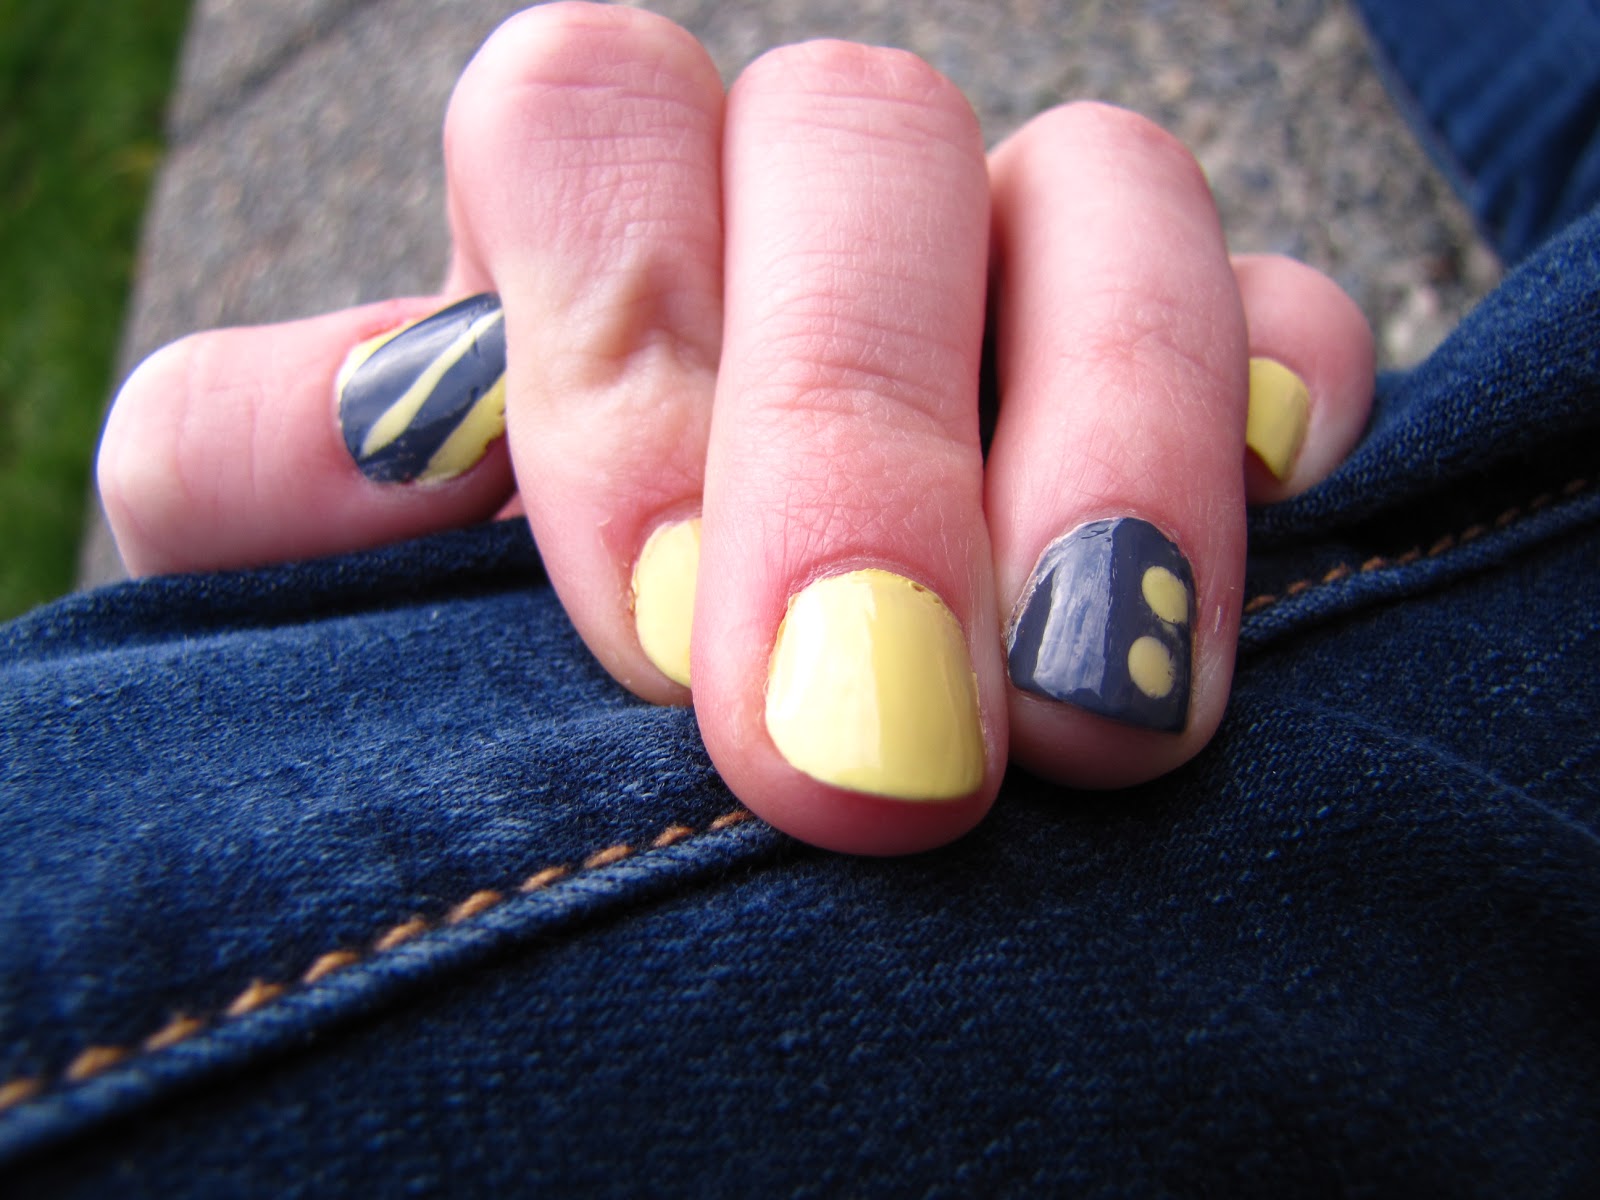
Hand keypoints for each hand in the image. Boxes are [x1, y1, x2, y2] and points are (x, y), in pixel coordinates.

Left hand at [98, 3, 1373, 852]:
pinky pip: (1292, 332)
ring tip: (1087, 720)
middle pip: (860, 133)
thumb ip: (260, 470)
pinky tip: (1201, 620)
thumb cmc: (500, 694)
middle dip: (860, 436)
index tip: (644, 644)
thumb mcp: (316, 588)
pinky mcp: (1223, 376)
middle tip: (863, 756)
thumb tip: (371, 423)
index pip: (588, 111)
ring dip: (1103, 447)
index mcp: (595, 222)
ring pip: (1111, 192)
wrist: (704, 809)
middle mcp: (814, 208)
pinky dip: (1265, 446)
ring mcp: (1033, 266)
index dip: (623, 347)